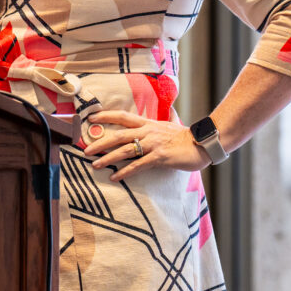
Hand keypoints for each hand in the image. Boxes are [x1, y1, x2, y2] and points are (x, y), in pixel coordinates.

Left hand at [81, 110, 209, 181]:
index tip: (90, 118)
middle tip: (86, 150)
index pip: (122, 116)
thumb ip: (162, 121)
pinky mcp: (160, 157)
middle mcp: (148, 131)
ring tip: (95, 165)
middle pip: (118, 135)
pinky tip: (115, 177)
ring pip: (125, 150)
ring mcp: (153, 144)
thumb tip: (163, 114)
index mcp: (148, 123)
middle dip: (100, 142)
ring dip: (108, 158)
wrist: (203, 144)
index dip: (106, 116)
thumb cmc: (185, 137)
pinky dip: (125, 171)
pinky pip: (139, 165)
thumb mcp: (170, 125)